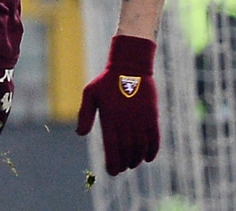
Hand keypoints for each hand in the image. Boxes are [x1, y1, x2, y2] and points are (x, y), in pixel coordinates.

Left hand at [75, 35, 159, 175]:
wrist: (130, 64)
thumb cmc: (107, 80)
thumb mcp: (90, 92)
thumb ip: (84, 114)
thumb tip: (80, 134)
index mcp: (110, 117)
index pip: (112, 148)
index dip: (113, 163)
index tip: (112, 171)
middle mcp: (126, 120)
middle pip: (127, 150)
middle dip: (125, 164)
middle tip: (122, 169)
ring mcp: (140, 117)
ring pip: (141, 146)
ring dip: (137, 159)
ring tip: (133, 163)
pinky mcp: (152, 114)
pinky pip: (154, 137)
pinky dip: (153, 150)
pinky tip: (149, 158)